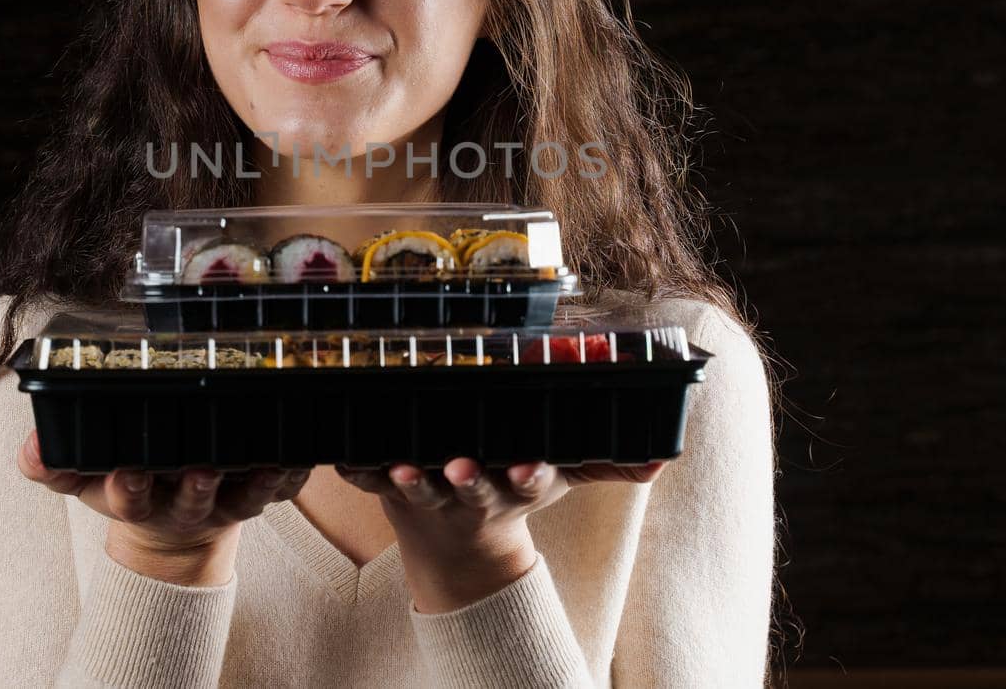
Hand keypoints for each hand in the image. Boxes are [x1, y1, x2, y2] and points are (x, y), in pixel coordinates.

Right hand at [18, 429, 309, 584]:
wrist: (170, 526)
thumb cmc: (127, 482)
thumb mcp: (81, 479)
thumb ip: (52, 465)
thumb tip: (31, 447)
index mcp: (139, 499)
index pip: (129, 497)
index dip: (129, 487)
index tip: (128, 471)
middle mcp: (184, 505)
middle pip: (191, 502)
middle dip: (195, 488)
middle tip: (201, 469)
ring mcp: (225, 503)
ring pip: (242, 498)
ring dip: (252, 483)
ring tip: (262, 462)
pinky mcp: (260, 495)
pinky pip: (283, 489)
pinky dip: (293, 474)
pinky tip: (302, 453)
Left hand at [337, 457, 666, 611]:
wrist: (455, 549)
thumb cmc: (509, 491)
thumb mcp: (559, 480)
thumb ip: (605, 465)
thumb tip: (662, 458)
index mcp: (514, 485)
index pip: (530, 480)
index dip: (529, 475)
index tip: (527, 469)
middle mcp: (473, 493)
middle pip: (474, 487)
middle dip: (470, 479)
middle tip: (461, 467)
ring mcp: (431, 494)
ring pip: (423, 489)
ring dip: (413, 480)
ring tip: (405, 469)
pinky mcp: (391, 489)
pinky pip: (370, 479)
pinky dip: (358, 470)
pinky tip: (343, 457)